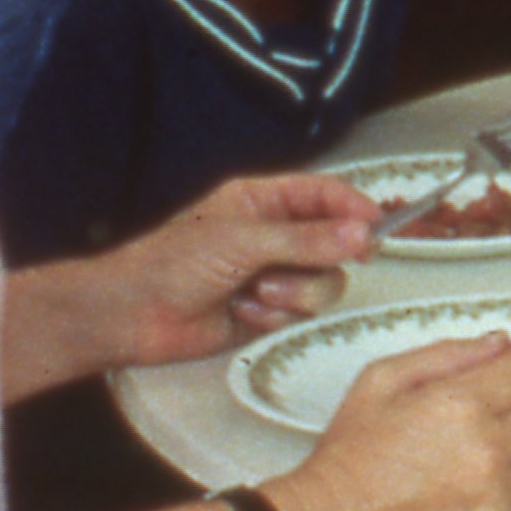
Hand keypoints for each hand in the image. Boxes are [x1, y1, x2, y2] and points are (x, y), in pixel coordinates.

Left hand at [83, 174, 382, 365]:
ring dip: (293, 293)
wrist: (135, 315)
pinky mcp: (267, 311)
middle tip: (304, 265)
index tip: (376, 226)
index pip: (324, 194)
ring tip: (256, 292)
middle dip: (319, 261)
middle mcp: (271, 236)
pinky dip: (273, 316)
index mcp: (261, 201)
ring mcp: (271, 274)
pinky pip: (299, 314)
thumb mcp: (243, 241)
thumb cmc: (168, 264)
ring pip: (322, 283)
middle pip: (333, 244)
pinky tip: (241, 311)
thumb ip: (306, 239)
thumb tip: (357, 233)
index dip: (354, 207)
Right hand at [269, 333, 510, 510]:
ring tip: (449, 455)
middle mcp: (487, 450)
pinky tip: (451, 486)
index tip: (503, 367)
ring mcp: (497, 492)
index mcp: (460, 406)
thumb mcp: (379, 383)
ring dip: (503, 445)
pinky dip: (494, 484)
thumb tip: (496, 344)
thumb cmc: (347, 463)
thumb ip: (446, 355)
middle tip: (469, 413)